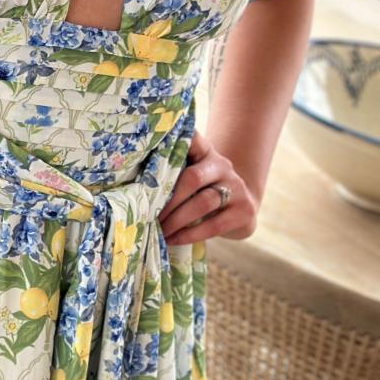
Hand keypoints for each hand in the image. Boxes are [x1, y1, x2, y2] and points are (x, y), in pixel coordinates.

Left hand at [158, 127, 258, 244]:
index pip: (192, 140)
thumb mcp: (194, 173)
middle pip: (192, 178)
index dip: (176, 141)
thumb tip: (135, 182)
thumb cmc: (204, 191)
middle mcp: (223, 166)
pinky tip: (173, 239)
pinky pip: (213, 225)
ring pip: (203, 203)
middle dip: (167, 200)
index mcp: (206, 152)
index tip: (154, 147)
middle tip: (147, 215)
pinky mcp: (244, 211)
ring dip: (176, 220)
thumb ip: (173, 170)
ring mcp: (236, 188)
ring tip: (159, 230)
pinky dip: (189, 235)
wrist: (242, 207)